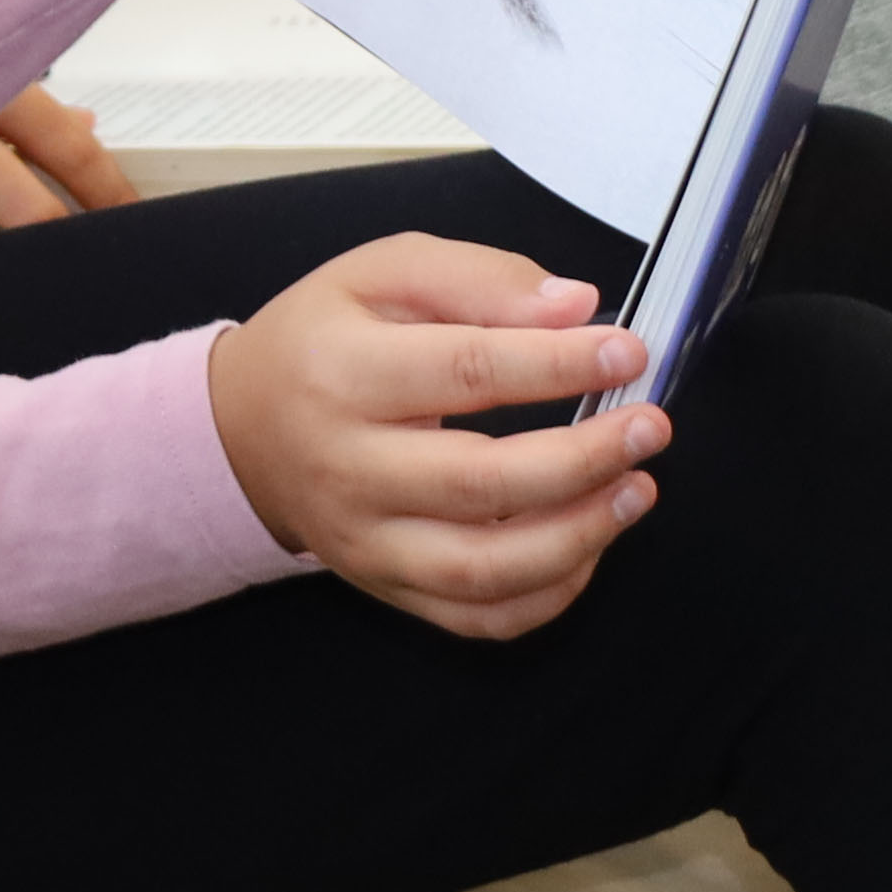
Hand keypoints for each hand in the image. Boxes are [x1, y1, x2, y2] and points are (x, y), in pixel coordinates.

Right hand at [205, 233, 665, 639]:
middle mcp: (347, 468)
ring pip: (482, 568)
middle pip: (480, 483)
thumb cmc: (324, 341)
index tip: (628, 352)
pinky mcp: (382, 585)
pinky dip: (545, 597)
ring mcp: (364, 540)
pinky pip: (474, 618)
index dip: (559, 364)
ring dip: (577, 537)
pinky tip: (586, 546)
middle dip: (583, 459)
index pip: (467, 371)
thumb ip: (480, 279)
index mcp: (342, 373)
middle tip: (650, 428)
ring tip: (635, 491)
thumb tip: (576, 308)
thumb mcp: (383, 273)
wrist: (241, 428)